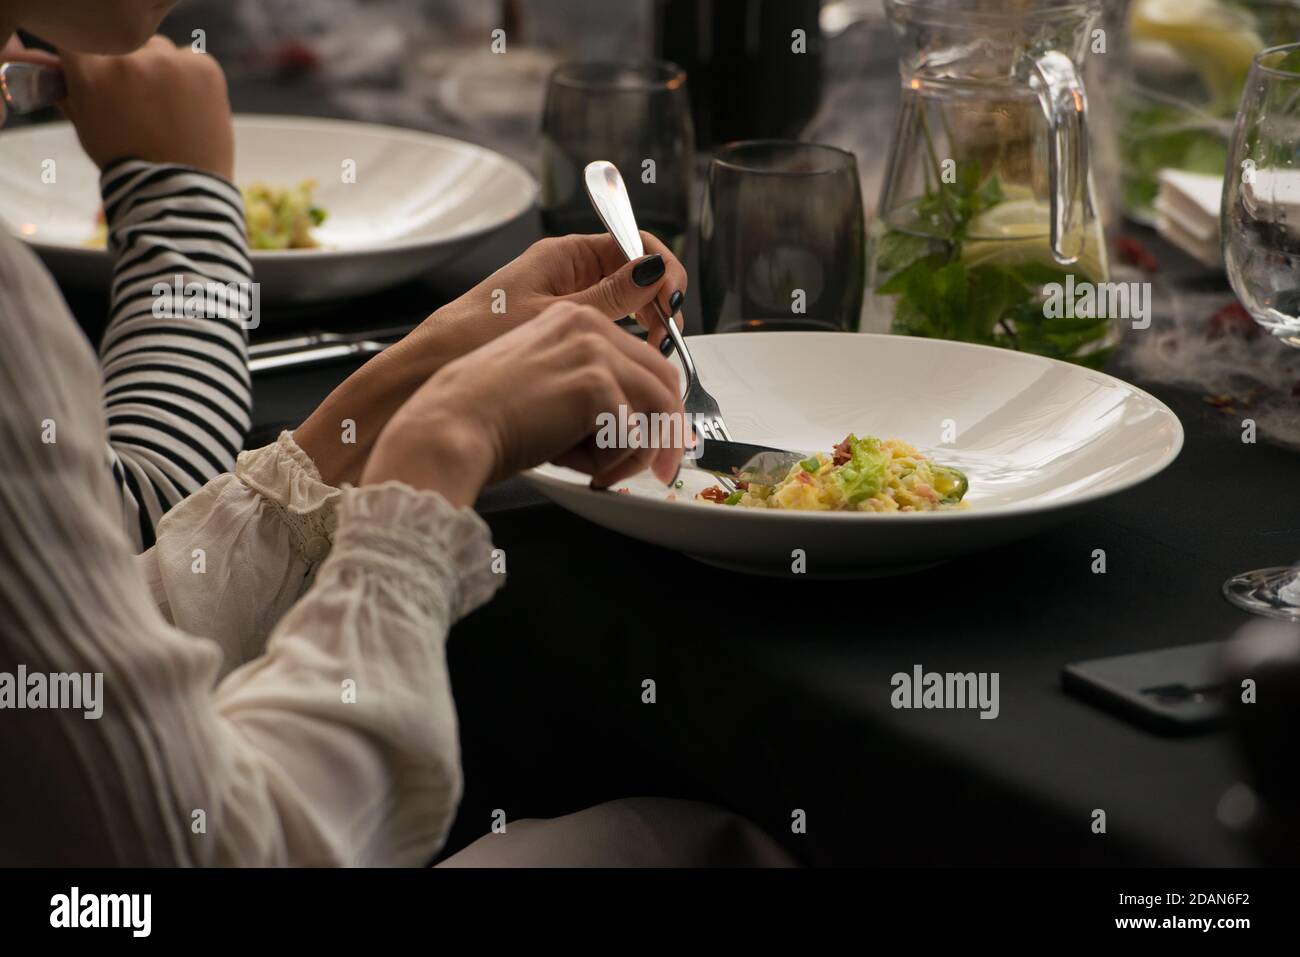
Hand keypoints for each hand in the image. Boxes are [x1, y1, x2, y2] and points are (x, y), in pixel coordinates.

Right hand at [51, 36, 234, 178]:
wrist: (179, 189)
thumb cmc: (128, 161)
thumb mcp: (85, 126)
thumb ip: (69, 91)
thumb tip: (51, 67)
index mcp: (91, 72)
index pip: (78, 44)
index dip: (91, 61)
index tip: (102, 77)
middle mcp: (128, 60)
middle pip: (124, 46)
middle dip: (129, 67)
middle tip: (140, 103)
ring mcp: (169, 61)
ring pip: (160, 50)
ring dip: (161, 70)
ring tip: (168, 110)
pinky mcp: (203, 68)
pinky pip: (193, 61)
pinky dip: (192, 79)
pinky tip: (190, 109)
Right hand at [361, 302, 686, 505]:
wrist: (448, 429)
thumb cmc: (480, 420)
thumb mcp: (545, 394)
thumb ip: (591, 399)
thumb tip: (636, 432)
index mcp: (573, 322)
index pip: (643, 360)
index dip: (659, 407)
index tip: (660, 441)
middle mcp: (588, 327)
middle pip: (664, 379)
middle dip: (668, 432)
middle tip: (661, 471)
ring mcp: (594, 351)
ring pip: (659, 407)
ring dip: (640, 453)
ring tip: (605, 474)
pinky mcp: (594, 384)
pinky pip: (635, 435)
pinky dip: (615, 463)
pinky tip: (583, 470)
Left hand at [432, 232, 688, 351]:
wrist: (433, 374)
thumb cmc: (476, 338)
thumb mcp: (553, 317)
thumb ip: (608, 297)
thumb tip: (653, 271)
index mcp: (566, 256)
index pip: (635, 244)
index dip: (662, 271)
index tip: (671, 304)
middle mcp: (568, 274)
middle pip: (637, 276)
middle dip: (660, 303)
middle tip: (666, 340)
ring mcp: (566, 303)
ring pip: (626, 307)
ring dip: (647, 327)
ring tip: (651, 356)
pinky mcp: (560, 334)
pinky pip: (608, 331)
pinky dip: (625, 346)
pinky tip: (627, 366)